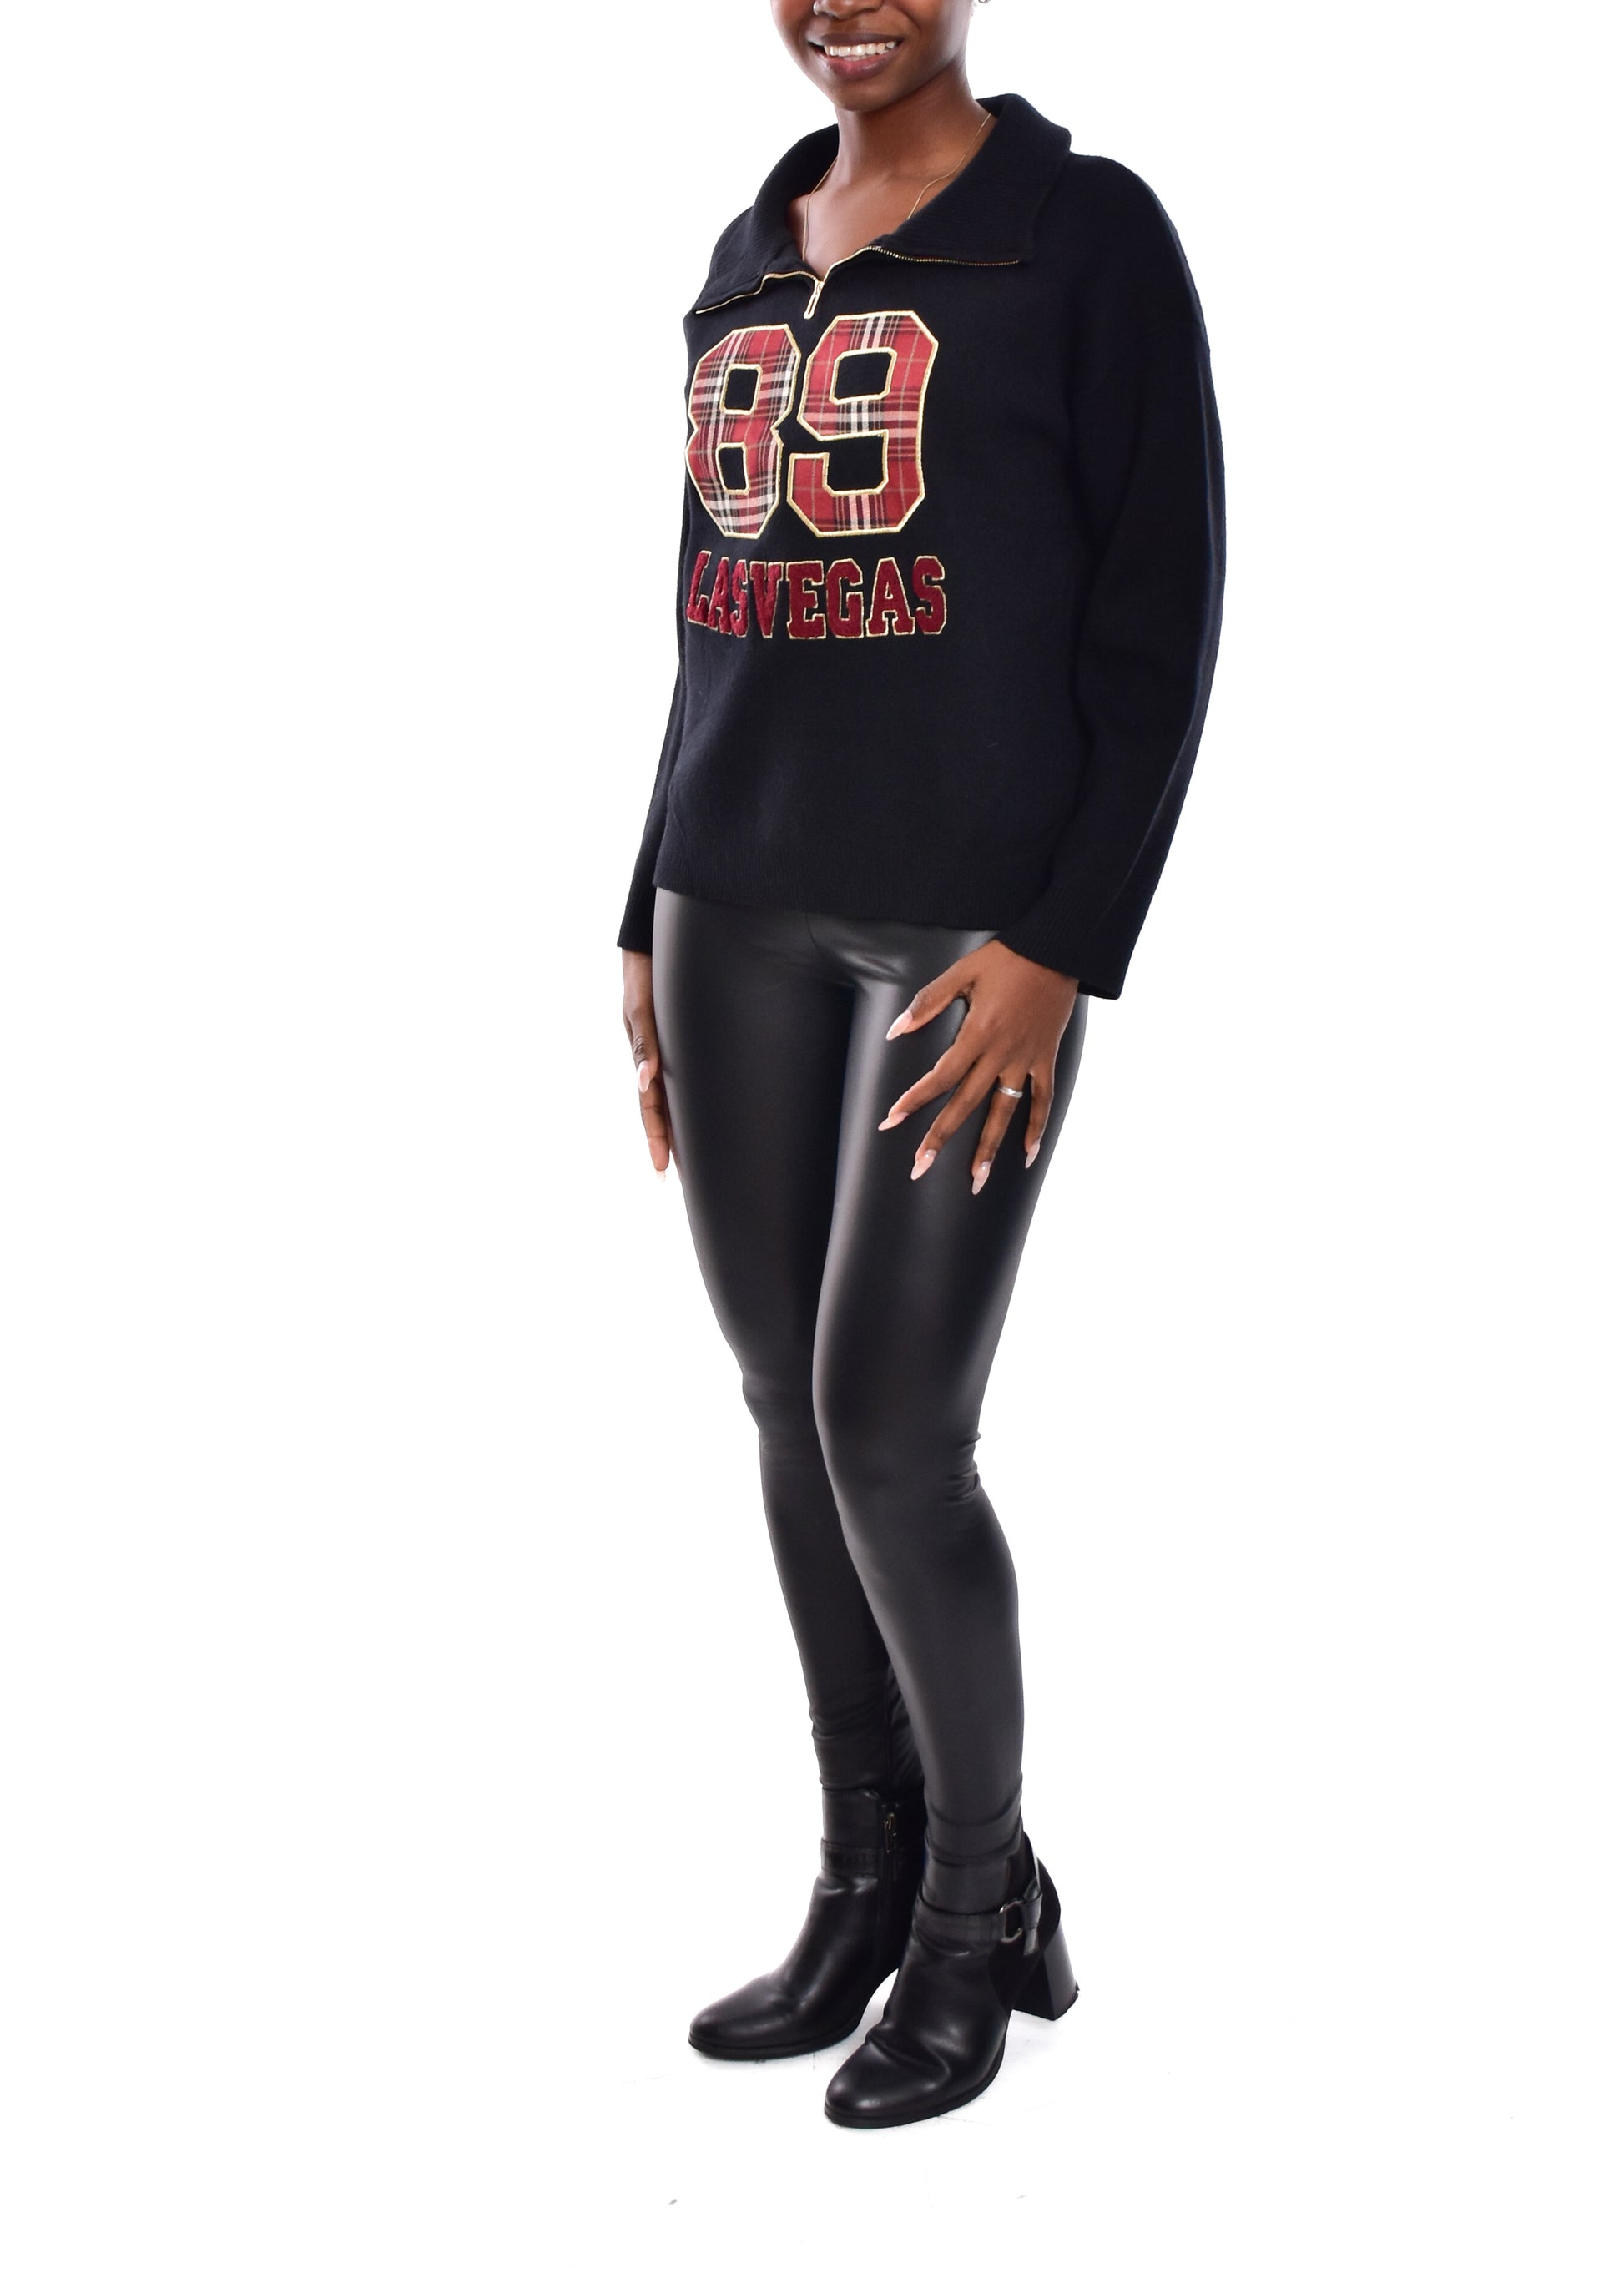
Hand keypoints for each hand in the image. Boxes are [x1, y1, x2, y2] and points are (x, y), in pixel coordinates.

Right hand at [621, 949, 672, 1176]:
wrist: (649, 947)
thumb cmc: (645, 975)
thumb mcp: (640, 1008)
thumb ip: (642, 1041)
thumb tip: (644, 1079)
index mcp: (645, 1060)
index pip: (652, 1111)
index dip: (658, 1141)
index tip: (662, 1172)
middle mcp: (656, 1062)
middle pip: (663, 1112)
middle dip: (670, 1145)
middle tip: (681, 1181)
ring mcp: (666, 1054)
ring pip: (673, 1099)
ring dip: (680, 1128)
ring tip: (692, 1160)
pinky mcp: (677, 1043)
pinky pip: (683, 1078)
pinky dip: (688, 1099)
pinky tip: (703, 1115)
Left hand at [877, 940, 1079, 1190]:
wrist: (1057, 950)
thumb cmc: (1005, 959)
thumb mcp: (961, 973)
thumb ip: (927, 1002)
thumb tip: (895, 1030)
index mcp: (977, 1033)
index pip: (940, 1076)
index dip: (914, 1100)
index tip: (891, 1120)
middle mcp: (1001, 1054)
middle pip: (966, 1104)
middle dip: (941, 1138)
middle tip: (920, 1168)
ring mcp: (1025, 1060)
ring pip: (1005, 1113)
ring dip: (989, 1148)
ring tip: (975, 1179)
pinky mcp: (1045, 1059)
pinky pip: (1043, 1100)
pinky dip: (1036, 1128)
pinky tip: (1026, 1156)